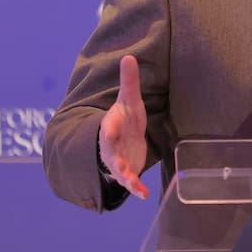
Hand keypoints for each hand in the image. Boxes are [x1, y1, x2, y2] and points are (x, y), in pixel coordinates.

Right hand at [99, 55, 149, 199]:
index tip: (110, 131)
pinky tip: (144, 194)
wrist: (122, 138)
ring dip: (125, 178)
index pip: (108, 128)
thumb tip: (128, 56)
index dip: (109, 130)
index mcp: (111, 127)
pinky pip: (131, 182)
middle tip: (118, 166)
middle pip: (109, 153)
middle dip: (113, 160)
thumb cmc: (126, 117)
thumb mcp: (129, 99)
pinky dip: (136, 188)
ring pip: (118, 171)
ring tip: (132, 183)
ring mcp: (118, 161)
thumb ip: (129, 81)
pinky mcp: (128, 171)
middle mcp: (112, 146)